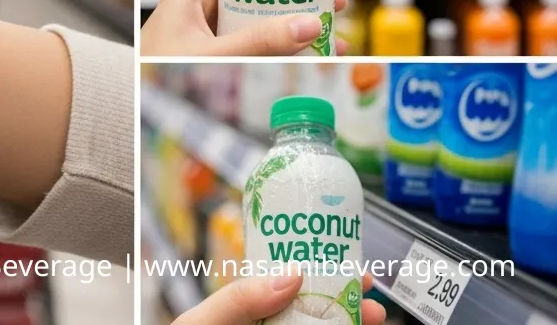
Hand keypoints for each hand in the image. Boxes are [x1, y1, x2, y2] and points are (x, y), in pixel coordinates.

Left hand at [141, 0, 348, 55]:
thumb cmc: (153, 74)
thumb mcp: (211, 56)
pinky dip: (281, 42)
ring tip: (332, 22)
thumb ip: (258, 43)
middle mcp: (201, 1)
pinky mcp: (214, 48)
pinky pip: (253, 37)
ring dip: (292, 15)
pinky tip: (313, 53)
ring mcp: (208, 26)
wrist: (129, 106)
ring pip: (257, 10)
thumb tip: (309, 24)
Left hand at [173, 274, 385, 324]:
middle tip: (369, 288)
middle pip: (314, 306)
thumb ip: (239, 297)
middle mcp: (269, 322)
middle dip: (347, 295)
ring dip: (351, 318)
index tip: (348, 261)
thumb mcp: (205, 319)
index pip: (287, 282)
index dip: (319, 269)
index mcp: (247, 306)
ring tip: (374, 315)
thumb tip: (291, 273)